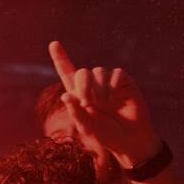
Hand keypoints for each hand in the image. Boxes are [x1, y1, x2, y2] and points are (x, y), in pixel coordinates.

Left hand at [48, 41, 157, 166]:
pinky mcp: (124, 82)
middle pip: (82, 72)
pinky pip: (117, 73)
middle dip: (82, 85)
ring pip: (99, 72)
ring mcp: (108, 83)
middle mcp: (92, 86)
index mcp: (79, 95)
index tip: (54, 44)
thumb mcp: (87, 127)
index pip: (67, 73)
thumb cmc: (106, 135)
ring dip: (99, 88)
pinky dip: (114, 83)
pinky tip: (116, 95)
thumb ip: (76, 112)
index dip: (61, 58)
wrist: (129, 139)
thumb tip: (65, 95)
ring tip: (104, 104)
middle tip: (87, 103)